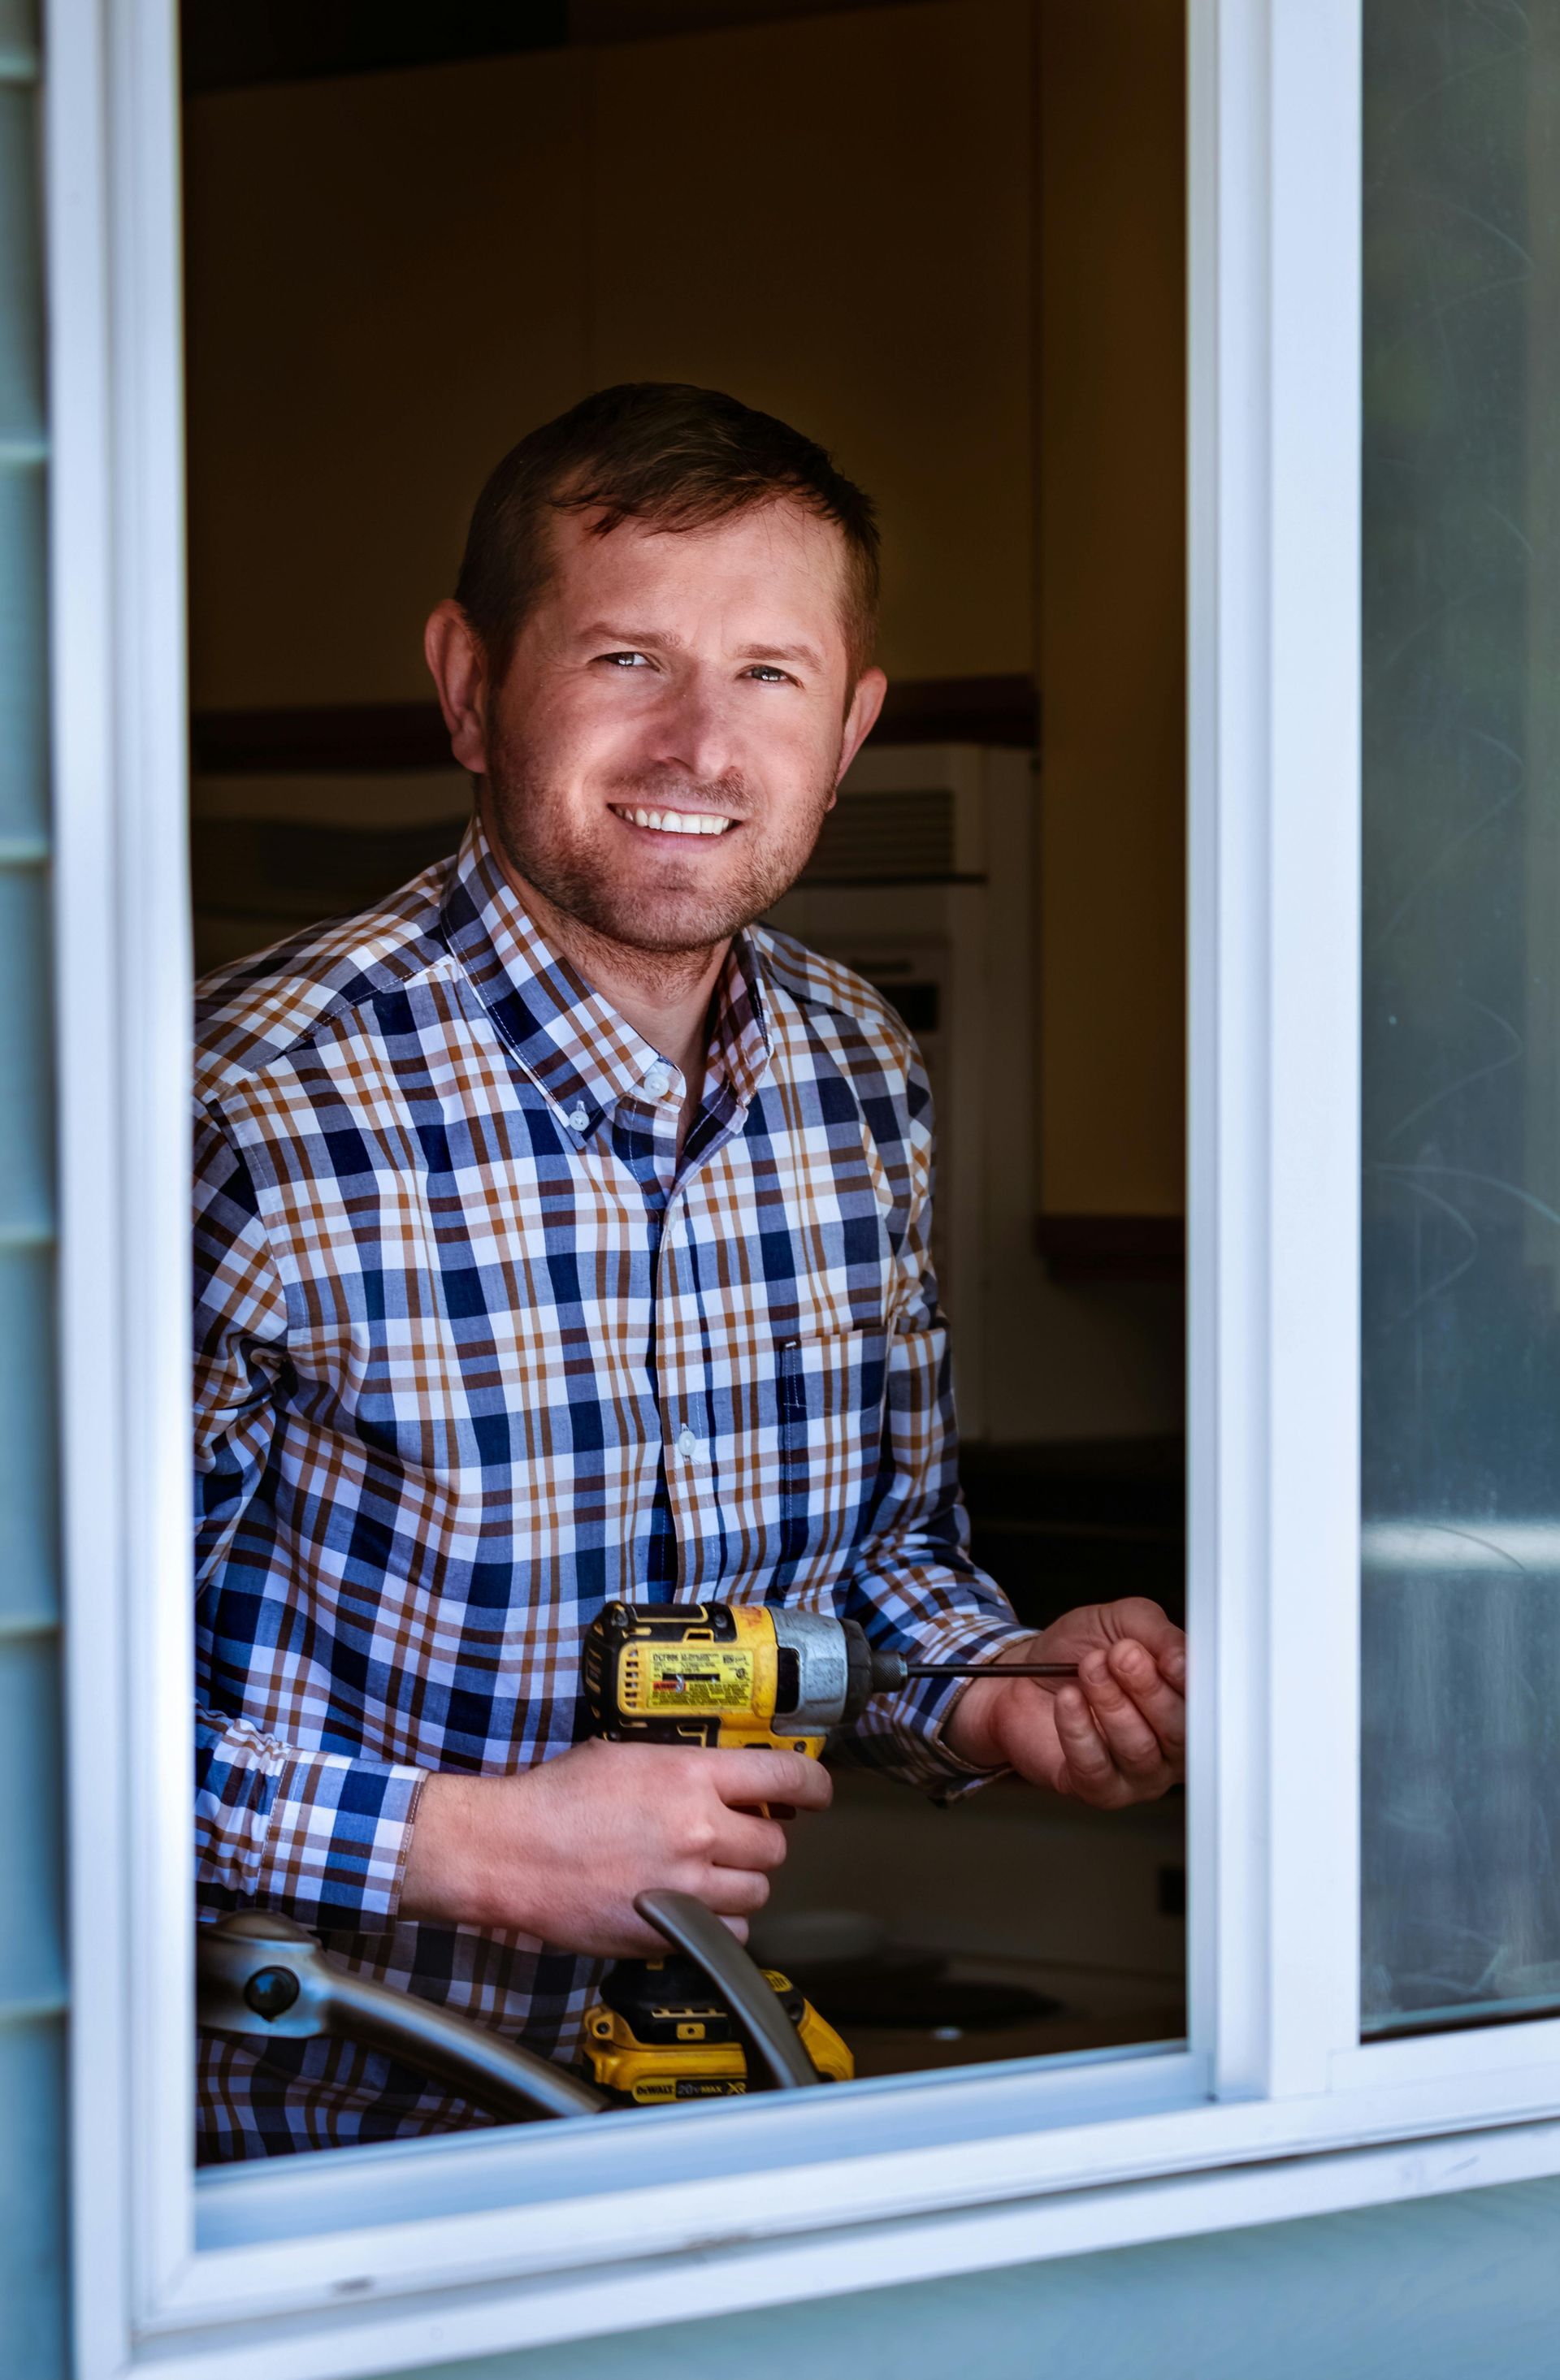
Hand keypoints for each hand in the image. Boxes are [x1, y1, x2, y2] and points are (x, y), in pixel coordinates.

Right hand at [398, 1738, 830, 1955]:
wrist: (509, 1852)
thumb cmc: (555, 1798)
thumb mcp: (625, 1756)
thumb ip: (682, 1769)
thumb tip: (723, 1777)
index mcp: (691, 1777)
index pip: (787, 1777)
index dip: (813, 1786)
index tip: (817, 1793)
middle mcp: (699, 1831)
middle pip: (775, 1844)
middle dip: (758, 1839)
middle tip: (732, 1836)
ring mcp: (686, 1886)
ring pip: (757, 1893)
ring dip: (741, 1884)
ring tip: (705, 1874)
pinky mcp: (668, 1933)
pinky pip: (726, 1935)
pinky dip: (718, 1926)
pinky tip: (689, 1908)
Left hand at [942, 1598, 1185, 1806]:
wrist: (1021, 1677)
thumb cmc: (1079, 1653)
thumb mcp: (1121, 1624)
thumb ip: (1158, 1634)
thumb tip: (1183, 1660)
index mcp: (1187, 1705)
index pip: (1206, 1703)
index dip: (1187, 1681)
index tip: (1165, 1657)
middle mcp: (1170, 1746)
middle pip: (1178, 1730)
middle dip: (1147, 1688)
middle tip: (1120, 1655)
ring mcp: (1138, 1775)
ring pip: (1138, 1748)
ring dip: (1110, 1702)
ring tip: (1088, 1668)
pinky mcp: (1098, 1790)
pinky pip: (1095, 1767)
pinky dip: (1078, 1728)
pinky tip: (1068, 1699)